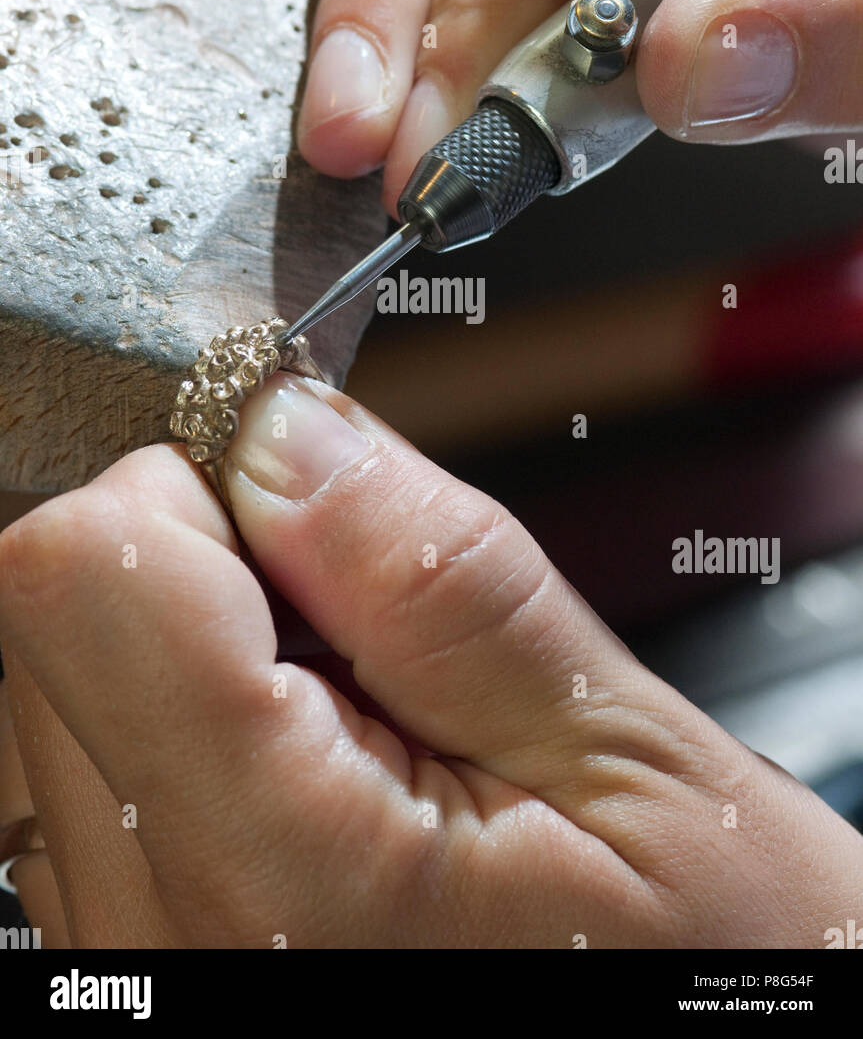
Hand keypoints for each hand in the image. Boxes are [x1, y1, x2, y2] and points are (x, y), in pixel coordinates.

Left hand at [1, 374, 860, 946]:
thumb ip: (436, 581)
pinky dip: (187, 715)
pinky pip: (87, 762)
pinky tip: (315, 765)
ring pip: (61, 678)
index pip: (84, 569)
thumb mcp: (625, 758)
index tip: (322, 510)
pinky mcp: (134, 954)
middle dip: (213, 560)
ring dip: (197, 640)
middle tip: (376, 639)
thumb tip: (284, 432)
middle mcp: (158, 938)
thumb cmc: (700, 976)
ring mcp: (131, 957)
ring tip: (359, 718)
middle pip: (59, 614)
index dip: (204, 485)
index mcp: (273, 877)